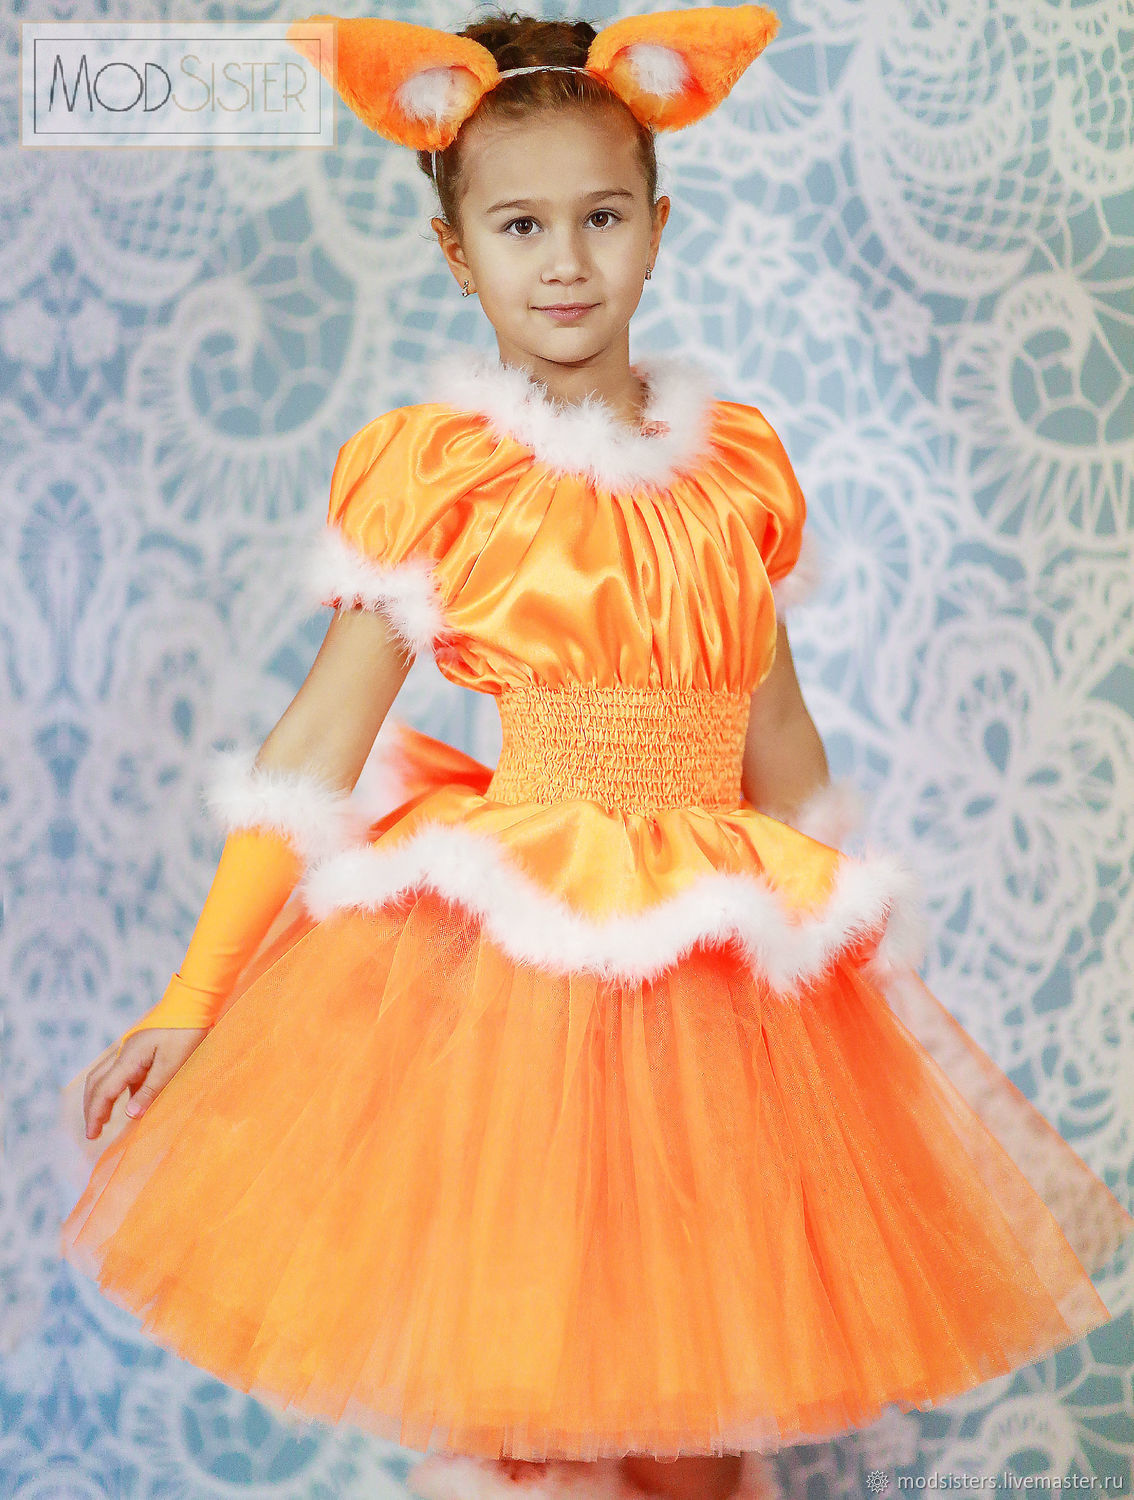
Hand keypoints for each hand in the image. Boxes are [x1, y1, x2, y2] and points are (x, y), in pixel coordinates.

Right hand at [82, 1026, 208, 1139]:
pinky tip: (128, 1101)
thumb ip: (151, 1090)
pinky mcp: (139, 1049)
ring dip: (100, 1097)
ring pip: (104, 1076)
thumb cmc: (186, 1032)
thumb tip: (130, 1115)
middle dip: (92, 1107)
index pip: (103, 1091)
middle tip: (93, 1131)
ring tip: (103, 1120)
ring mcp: (130, 1050)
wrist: (193, 1002)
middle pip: (96, 1083)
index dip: (95, 1114)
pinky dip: (117, 1089)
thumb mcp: (172, 1064)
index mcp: (128, 1058)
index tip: (91, 1135)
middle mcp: (123, 1053)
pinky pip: (121, 1072)